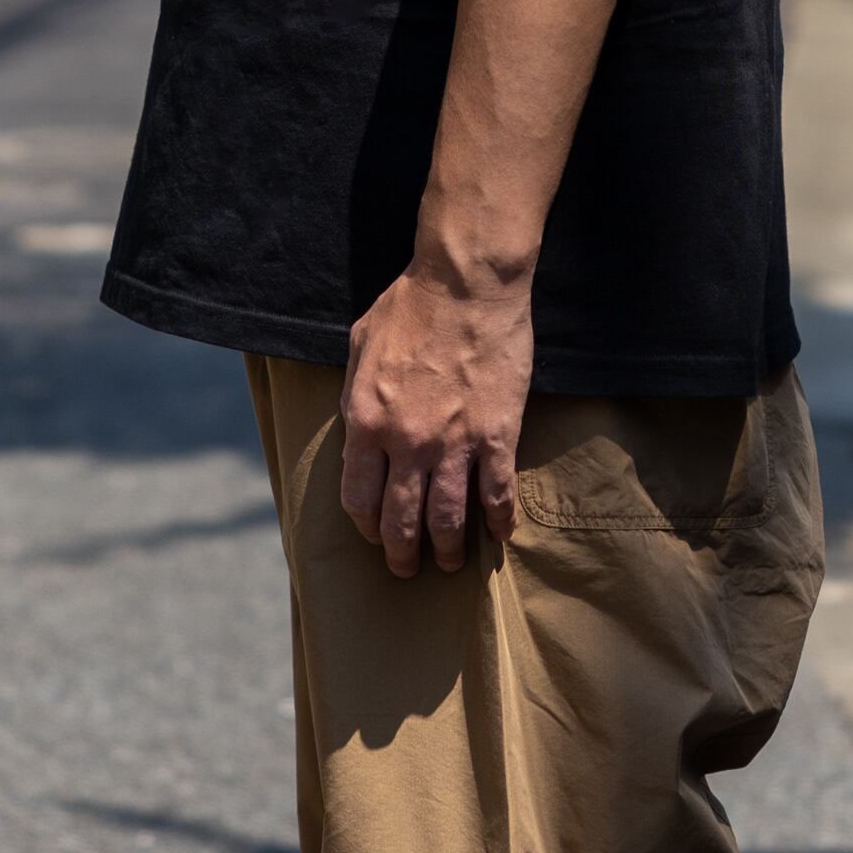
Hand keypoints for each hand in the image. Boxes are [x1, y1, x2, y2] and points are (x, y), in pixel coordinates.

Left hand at [338, 257, 535, 577]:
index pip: (358, 497)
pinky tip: (499, 535)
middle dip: (402, 553)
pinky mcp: (497, 435)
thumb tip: (353, 424)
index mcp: (366, 421)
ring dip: (447, 549)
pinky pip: (497, 493)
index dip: (366, 525)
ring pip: (447, 518)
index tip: (375, 534)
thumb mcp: (359, 346)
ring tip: (450, 564)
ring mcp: (454, 443)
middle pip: (401, 519)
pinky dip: (498, 521)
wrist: (466, 284)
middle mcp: (406, 442)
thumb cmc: (410, 306)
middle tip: (407, 568)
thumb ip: (353, 393)